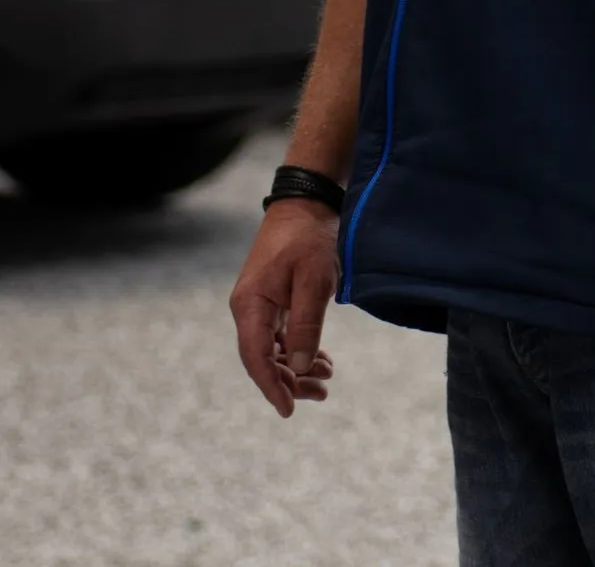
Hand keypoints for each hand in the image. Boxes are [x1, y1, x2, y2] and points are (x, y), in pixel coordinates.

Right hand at [229, 199, 338, 417]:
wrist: (306, 202)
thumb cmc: (309, 238)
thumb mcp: (314, 281)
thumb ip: (306, 325)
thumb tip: (299, 367)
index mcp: (250, 305)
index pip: (256, 357)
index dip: (272, 387)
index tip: (289, 410)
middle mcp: (248, 308)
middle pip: (263, 359)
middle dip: (290, 381)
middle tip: (322, 392)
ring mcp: (259, 304)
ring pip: (273, 350)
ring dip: (297, 367)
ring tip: (326, 378)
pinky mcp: (272, 299)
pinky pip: (280, 335)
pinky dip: (298, 349)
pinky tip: (320, 359)